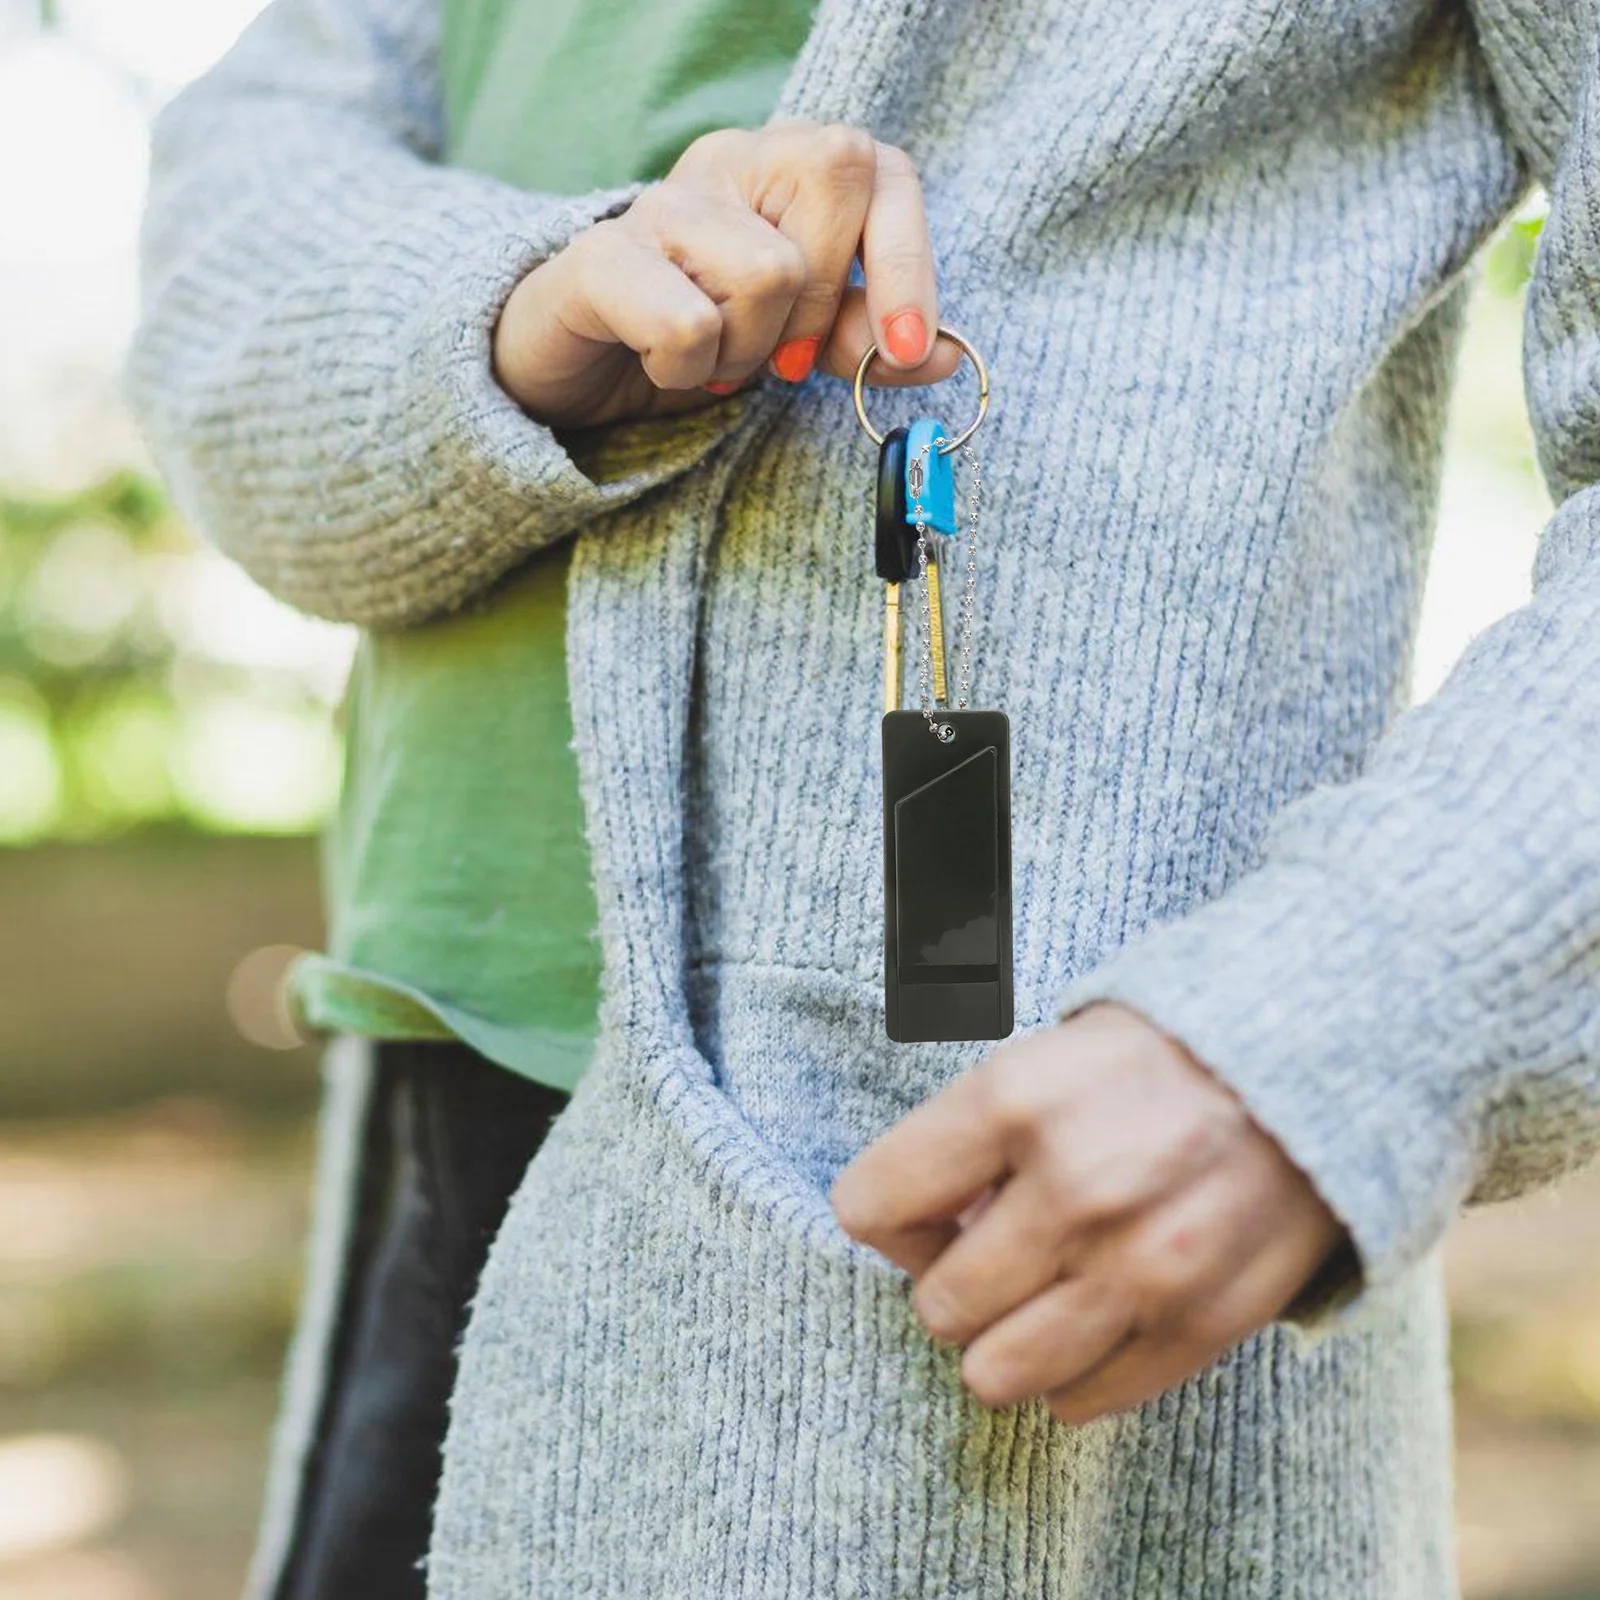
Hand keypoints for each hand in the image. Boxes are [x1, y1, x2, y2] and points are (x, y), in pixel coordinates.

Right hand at [491, 117, 960, 429]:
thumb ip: (864, 341)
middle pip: (835, 188)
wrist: (571, 368)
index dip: (907, 262)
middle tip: (772, 359)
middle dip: (818, 309)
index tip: (908, 349)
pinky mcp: (600, 256)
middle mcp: (728, 160)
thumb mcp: (795, 345)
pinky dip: (687, 369)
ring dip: (747, 351)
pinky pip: (687, 322)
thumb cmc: (694, 343)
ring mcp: (660, 201)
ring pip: (767, 270)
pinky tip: (662, 364)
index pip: (884, 172)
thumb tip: (947, 353)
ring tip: (710, 360)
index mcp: (786, 168)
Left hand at [829, 1003, 1346, 1425]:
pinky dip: (1072, 1371)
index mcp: (1016, 1099)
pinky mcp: (1199, 1325)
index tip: (924, 1210)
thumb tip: (917, 1235)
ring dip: (1002, 1339)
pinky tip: (1094, 1314)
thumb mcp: (1043, 1055)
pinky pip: (1081, 1400)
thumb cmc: (1153, 1060)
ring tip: (1036, 1291)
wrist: (1310, 1067)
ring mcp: (1140, 1267)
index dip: (887, 1216)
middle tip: (991, 1250)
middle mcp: (1073, 1189)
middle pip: (935, 1306)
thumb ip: (967, 1139)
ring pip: (995, 1374)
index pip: (871, 1204)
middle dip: (949, 1282)